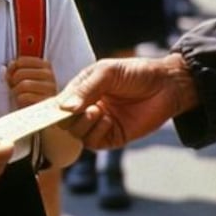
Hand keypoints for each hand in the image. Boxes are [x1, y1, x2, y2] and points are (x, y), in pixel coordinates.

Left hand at [5, 54, 56, 107]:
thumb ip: (16, 71)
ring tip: (19, 96)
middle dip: (13, 83)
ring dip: (16, 92)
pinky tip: (24, 103)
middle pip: (20, 73)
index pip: (22, 61)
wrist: (42, 114)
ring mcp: (49, 88)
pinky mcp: (46, 101)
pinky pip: (25, 97)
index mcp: (45, 65)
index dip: (12, 70)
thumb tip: (7, 68)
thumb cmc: (32, 94)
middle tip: (16, 90)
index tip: (11, 77)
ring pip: (23, 85)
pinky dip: (20, 100)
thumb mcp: (25, 79)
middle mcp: (49, 75)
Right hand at [57, 54, 198, 148]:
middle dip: (68, 118)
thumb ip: (85, 89)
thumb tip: (64, 108)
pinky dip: (95, 132)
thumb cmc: (136, 73)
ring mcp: (99, 124)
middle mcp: (87, 108)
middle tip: (80, 109)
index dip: (52, 108)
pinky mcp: (113, 137)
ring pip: (77, 134)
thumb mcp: (107, 72)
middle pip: (64, 121)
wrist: (167, 85)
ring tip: (97, 111)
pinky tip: (107, 119)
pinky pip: (93, 142)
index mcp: (82, 90)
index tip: (49, 111)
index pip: (59, 103)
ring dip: (83, 124)